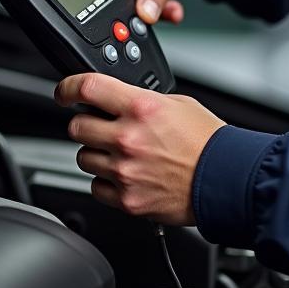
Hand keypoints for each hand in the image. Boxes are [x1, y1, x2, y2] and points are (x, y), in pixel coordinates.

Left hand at [56, 72, 225, 224]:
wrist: (225, 178)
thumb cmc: (207, 141)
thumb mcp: (177, 104)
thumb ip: (142, 100)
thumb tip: (117, 100)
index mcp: (141, 107)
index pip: (87, 88)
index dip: (67, 88)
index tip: (64, 92)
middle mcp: (128, 138)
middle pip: (77, 127)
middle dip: (85, 124)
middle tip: (99, 126)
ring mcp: (125, 171)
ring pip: (83, 158)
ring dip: (96, 153)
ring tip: (121, 153)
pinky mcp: (127, 199)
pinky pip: (96, 187)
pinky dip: (106, 181)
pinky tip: (125, 174)